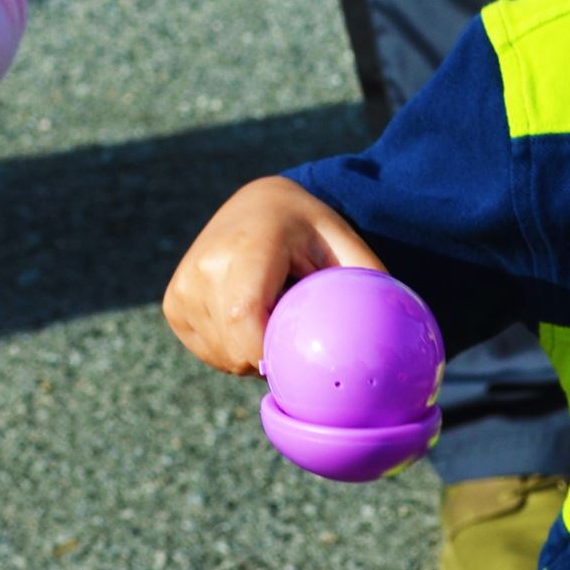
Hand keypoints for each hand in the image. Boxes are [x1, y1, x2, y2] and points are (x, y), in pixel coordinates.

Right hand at [162, 176, 384, 375]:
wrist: (258, 204)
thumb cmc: (313, 230)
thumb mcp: (347, 247)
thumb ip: (367, 289)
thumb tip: (395, 348)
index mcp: (246, 245)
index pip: (245, 317)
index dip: (267, 354)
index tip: (295, 365)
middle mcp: (204, 265)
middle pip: (235, 347)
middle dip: (269, 360)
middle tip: (297, 341)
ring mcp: (183, 286)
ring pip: (221, 355)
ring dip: (251, 355)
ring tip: (275, 323)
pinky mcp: (174, 303)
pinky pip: (208, 349)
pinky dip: (233, 349)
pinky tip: (254, 323)